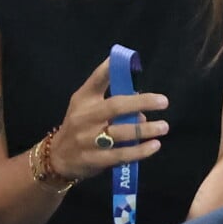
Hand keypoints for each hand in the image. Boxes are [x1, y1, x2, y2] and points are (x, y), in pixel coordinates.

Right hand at [50, 59, 168, 180]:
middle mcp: (85, 117)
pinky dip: (140, 151)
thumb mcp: (84, 103)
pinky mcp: (95, 160)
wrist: (59, 158)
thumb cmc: (79, 124)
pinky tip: (154, 146)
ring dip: (145, 129)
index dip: (111, 70)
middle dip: (141, 102)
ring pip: (121, 133)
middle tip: (163, 101)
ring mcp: (89, 140)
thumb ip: (106, 93)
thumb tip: (138, 92)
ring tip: (163, 126)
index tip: (130, 63)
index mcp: (84, 99)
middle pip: (115, 106)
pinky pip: (121, 155)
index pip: (97, 80)